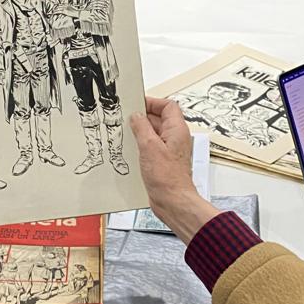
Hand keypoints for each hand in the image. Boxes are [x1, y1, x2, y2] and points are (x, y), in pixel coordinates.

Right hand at [129, 97, 217, 242]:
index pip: (168, 106)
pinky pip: (150, 147)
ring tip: (127, 135)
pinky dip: (140, 146)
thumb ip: (142, 128)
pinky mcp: (162, 162)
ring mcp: (169, 150)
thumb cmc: (168, 178)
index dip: (152, 102)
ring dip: (140, 133)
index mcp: (177, 130)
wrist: (173, 201)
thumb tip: (136, 116)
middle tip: (126, 119)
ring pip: (153, 134)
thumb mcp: (149, 147)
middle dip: (142, 118)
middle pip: (159, 119)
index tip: (136, 104)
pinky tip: (130, 151)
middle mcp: (175, 138)